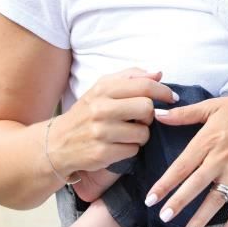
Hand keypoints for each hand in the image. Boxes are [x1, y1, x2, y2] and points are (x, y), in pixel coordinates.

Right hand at [47, 68, 176, 178]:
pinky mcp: (102, 153)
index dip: (163, 91)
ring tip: (127, 133)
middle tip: (141, 118)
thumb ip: (131, 77)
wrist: (56, 143)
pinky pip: (133, 150)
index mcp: (103, 89)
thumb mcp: (103, 88)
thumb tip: (159, 73)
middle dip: (149, 115)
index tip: (171, 97)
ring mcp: (101, 132)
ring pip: (143, 132)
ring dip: (141, 134)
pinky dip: (130, 149)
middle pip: (147, 109)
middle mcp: (101, 108)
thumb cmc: (87, 113)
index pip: (144, 85)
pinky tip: (118, 145)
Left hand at [145, 89, 227, 226]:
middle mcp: (220, 160)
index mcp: (208, 141)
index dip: (165, 183)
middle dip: (178, 203)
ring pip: (216, 199)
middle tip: (164, 218)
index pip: (181, 166)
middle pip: (195, 185)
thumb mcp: (213, 106)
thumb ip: (184, 114)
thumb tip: (158, 114)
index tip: (150, 199)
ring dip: (202, 217)